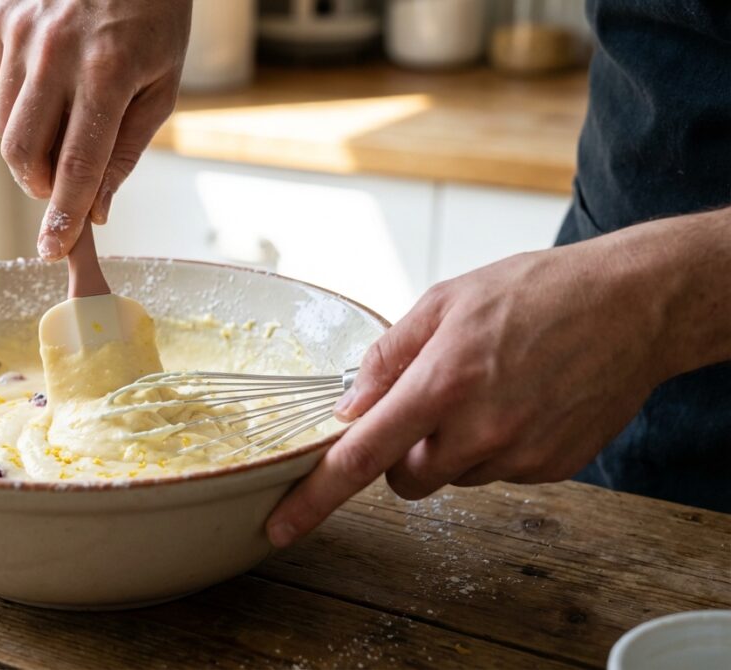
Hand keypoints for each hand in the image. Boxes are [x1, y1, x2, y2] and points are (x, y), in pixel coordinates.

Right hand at [0, 0, 191, 260]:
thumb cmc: (155, 19)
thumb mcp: (162, 87)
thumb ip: (126, 152)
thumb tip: (96, 210)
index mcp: (109, 70)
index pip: (77, 163)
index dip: (63, 214)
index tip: (52, 249)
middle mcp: (57, 51)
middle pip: (21, 152)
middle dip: (39, 187)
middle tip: (63, 189)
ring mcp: (22, 32)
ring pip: (3, 125)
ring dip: (29, 152)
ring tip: (63, 131)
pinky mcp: (1, 20)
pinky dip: (21, 106)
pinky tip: (52, 84)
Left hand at [266, 227, 683, 547]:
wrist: (634, 305)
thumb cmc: (536, 292)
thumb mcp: (445, 301)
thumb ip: (387, 357)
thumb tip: (348, 406)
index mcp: (441, 384)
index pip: (360, 458)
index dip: (314, 498)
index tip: (279, 527)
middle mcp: (479, 430)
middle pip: (404, 478)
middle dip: (401, 452)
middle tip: (430, 401)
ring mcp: (519, 456)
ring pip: (451, 476)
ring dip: (452, 446)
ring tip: (489, 388)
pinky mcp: (551, 470)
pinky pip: (497, 474)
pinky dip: (495, 447)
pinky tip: (521, 401)